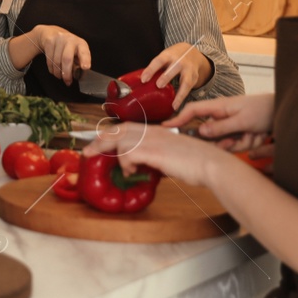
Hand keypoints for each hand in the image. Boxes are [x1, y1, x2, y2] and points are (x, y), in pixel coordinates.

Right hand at [31, 25, 90, 84]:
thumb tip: (79, 76)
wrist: (51, 32)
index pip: (84, 52)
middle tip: (67, 82)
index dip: (85, 60)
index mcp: (81, 44)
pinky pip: (49, 59)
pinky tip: (54, 71)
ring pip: (57, 61)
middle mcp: (70, 40)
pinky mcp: (49, 41)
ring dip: (58, 73)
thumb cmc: (68, 46)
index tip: (85, 67)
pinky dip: (52, 69)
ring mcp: (59, 39)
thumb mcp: (77, 51)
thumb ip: (79, 62)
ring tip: (60, 77)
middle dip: (67, 73)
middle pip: (67, 58)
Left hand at [85, 120, 225, 186]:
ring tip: (104, 162)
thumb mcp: (172, 157)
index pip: (127, 127)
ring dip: (110, 152)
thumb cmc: (196, 163)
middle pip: (118, 130)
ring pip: (120, 139)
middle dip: (100, 140)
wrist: (211, 164)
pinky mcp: (154, 151)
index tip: (99, 142)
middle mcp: (153, 132)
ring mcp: (153, 140)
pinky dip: (126, 163)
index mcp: (157, 131)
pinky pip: (129, 154)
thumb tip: (143, 166)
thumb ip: (156, 158)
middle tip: (87, 151)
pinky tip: (131, 171)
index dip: (110, 134)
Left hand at [141, 42, 213, 99]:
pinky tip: (176, 106)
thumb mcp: (164, 58)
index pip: (158, 61)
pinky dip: (182, 98)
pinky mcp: (194, 78)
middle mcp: (180, 61)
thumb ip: (155, 69)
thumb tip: (138, 83)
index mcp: (168, 55)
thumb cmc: (173, 58)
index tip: (143, 79)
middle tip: (159, 85)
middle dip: (167, 77)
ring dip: (180, 93)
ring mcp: (189, 70)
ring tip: (173, 104)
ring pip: (186, 81)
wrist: (193, 54)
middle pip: (174, 68)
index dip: (151, 70)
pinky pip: (189, 89)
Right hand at [172, 93, 273, 149]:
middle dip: (223, 141)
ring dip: (238, 142)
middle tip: (238, 137)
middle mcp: (221, 116)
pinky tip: (256, 136)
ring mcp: (229, 126)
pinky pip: (233, 146)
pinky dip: (245, 144)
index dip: (178, 119)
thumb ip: (221, 127)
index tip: (165, 127)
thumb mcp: (242, 120)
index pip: (192, 111)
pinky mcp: (236, 135)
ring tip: (253, 134)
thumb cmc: (262, 109)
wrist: (281, 112)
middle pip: (208, 134)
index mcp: (218, 107)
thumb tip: (200, 132)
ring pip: (222, 143)